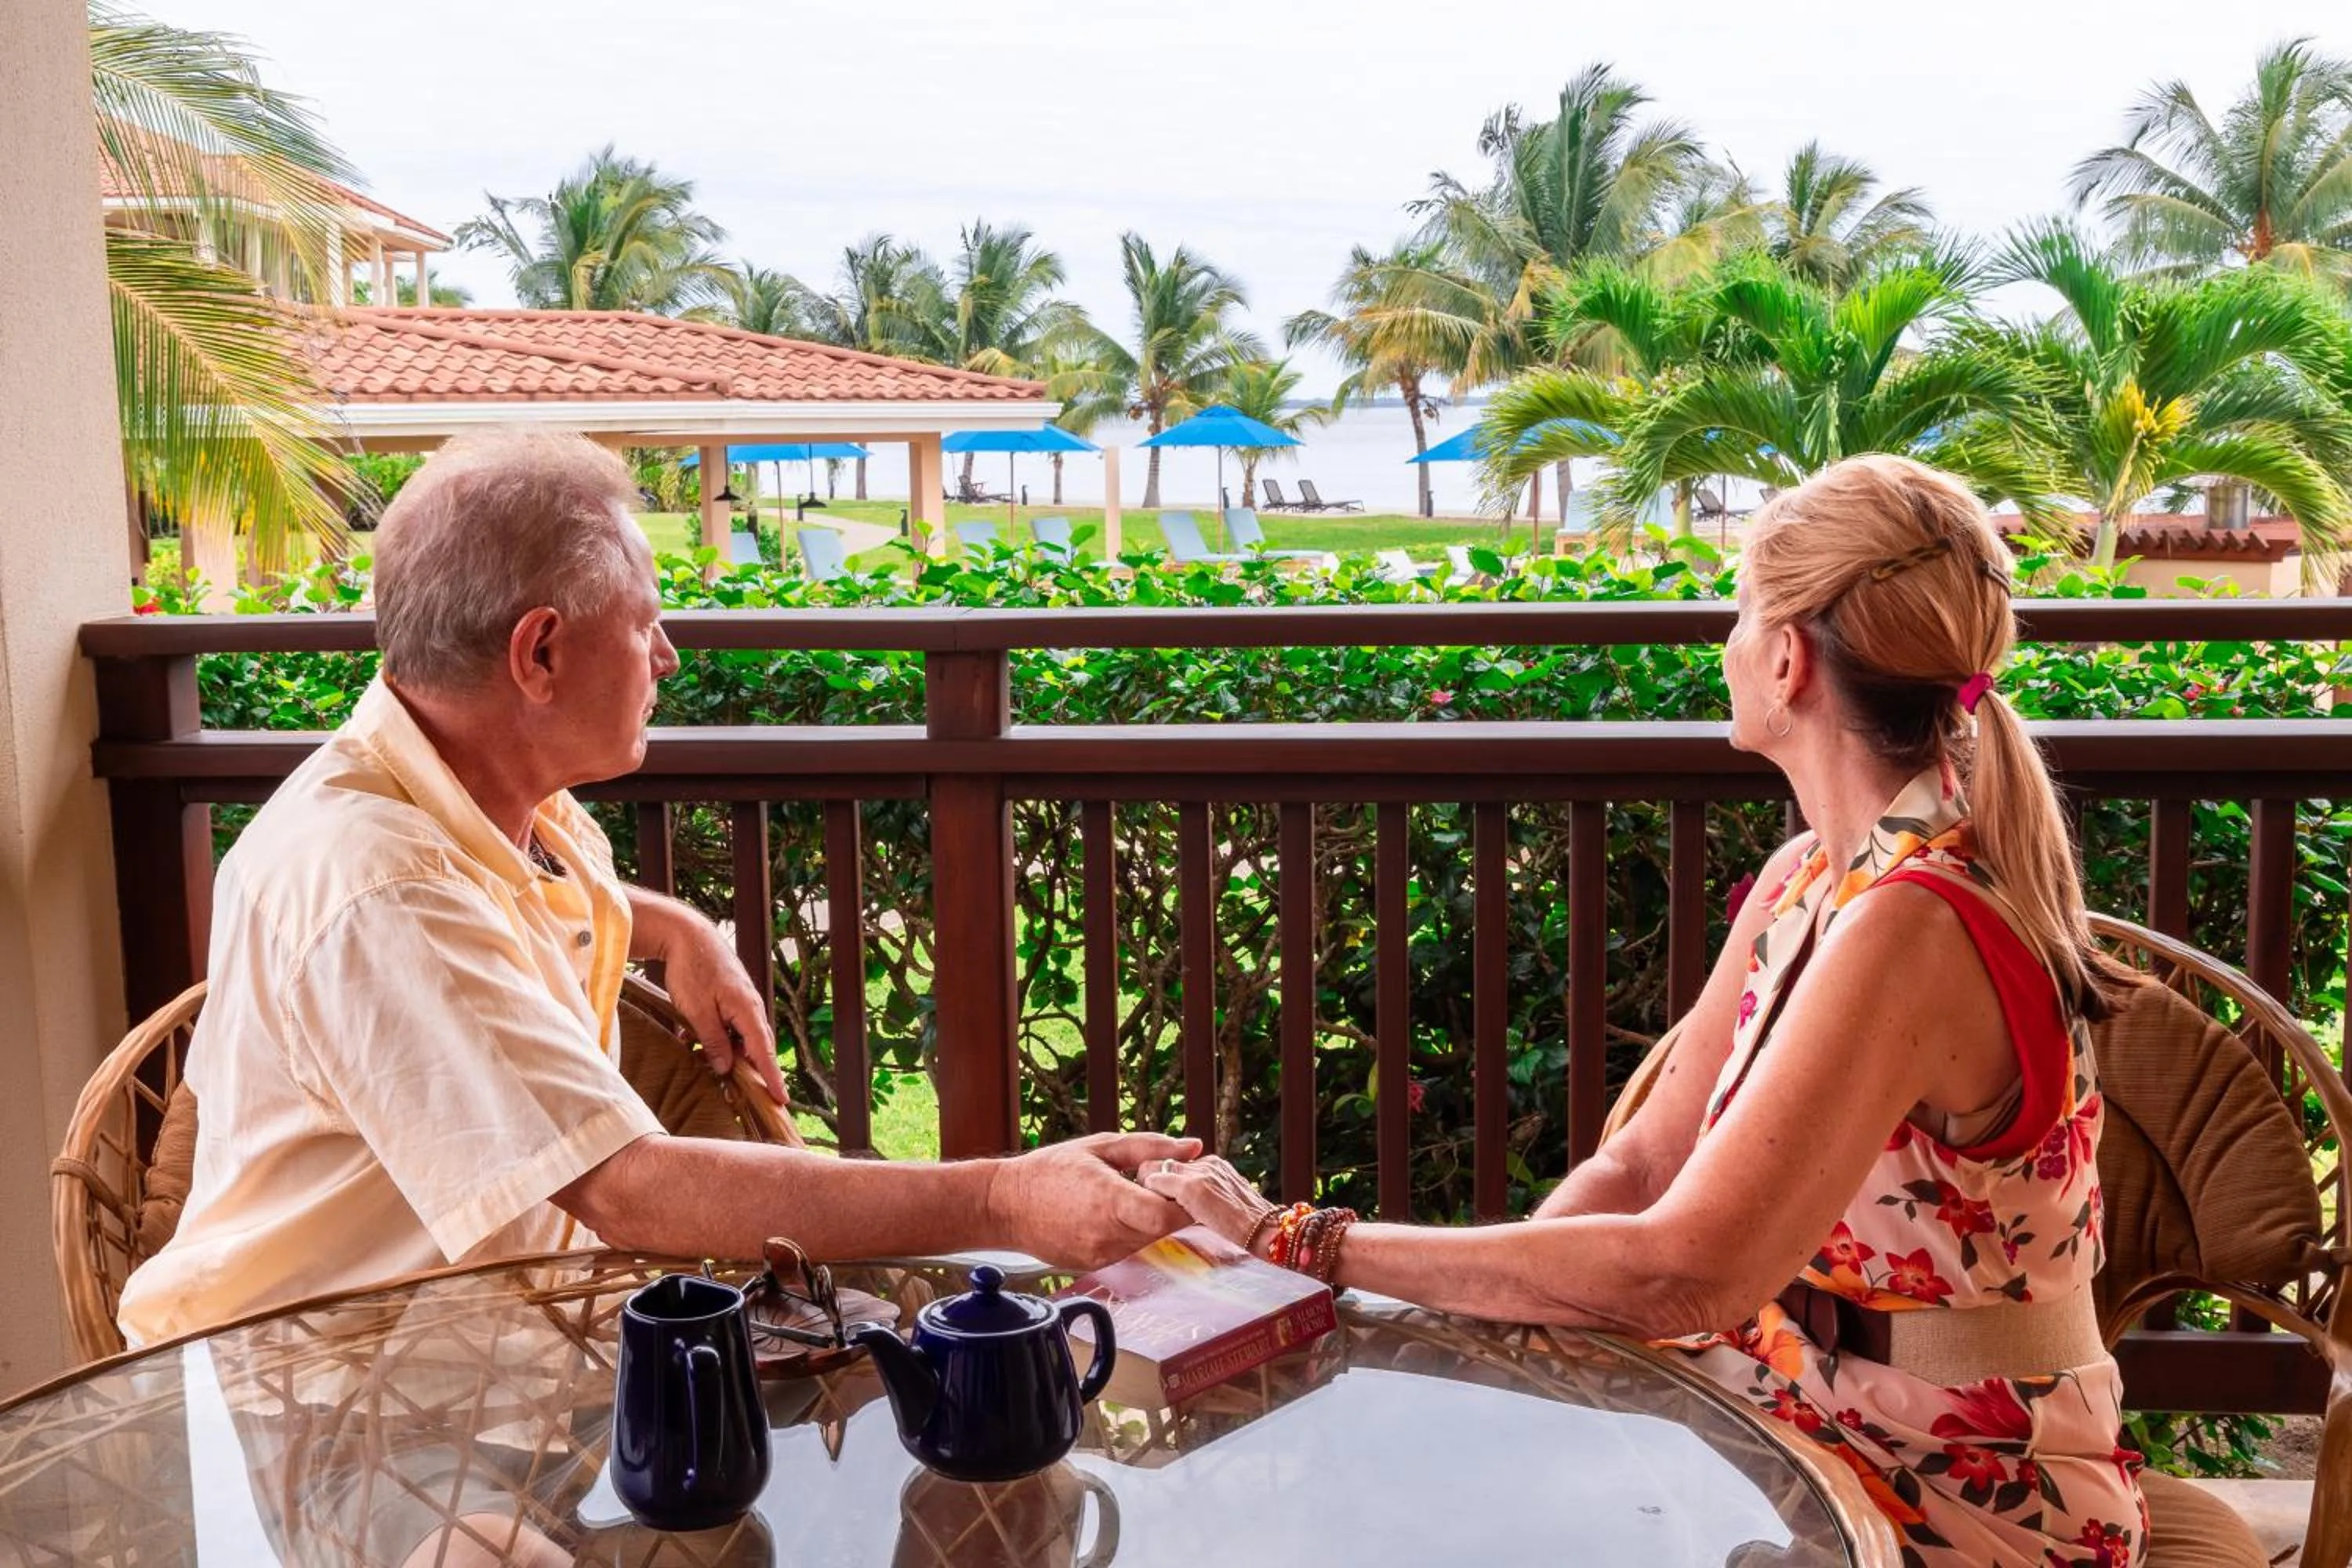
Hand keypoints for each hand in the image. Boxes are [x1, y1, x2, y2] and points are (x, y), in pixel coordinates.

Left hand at [649, 909, 785, 1105]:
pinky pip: (729, 1023)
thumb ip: (713, 1040)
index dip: (772, 1077)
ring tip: (715, 1067)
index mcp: (747, 1010)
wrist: (687, 933)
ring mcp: (741, 999)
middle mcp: (750, 1005)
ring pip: (740, 1035)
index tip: (782, 1098)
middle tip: (761, 1095)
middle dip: (757, 1070)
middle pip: (757, 1045)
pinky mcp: (729, 995)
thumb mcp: (697, 1011)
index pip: (763, 1052)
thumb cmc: (692, 969)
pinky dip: (717, 1036)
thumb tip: (726, 1067)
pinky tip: (693, 1040)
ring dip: (730, 1052)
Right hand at [988, 1132, 1201, 1270]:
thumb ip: (1150, 1147)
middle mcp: (1108, 1235)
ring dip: (1151, 1218)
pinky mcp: (1095, 1266)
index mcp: (1109, 1201)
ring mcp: (1102, 1255)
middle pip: (1164, 1228)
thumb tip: (1193, 1146)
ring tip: (1131, 1193)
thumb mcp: (1100, 1147)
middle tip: (1161, 1181)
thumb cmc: (1049, 1170)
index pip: (1167, 1214)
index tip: (1183, 1181)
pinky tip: (1113, 1212)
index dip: (1184, 1200)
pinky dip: (1131, 1231)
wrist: (1004, 1207)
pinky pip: (1128, 1248)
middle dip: (1171, 1205)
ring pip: (1148, 1239)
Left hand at [1140, 1155, 1277, 1254]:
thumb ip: (1211, 1198)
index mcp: (1216, 1165)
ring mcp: (1199, 1173)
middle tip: (1149, 1201)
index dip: (1166, 1181)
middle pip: (1164, 1161)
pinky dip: (1149, 1193)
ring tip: (1148, 1206)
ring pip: (1156, 1168)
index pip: (1178, 1164)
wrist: (1267, 1230)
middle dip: (1152, 1180)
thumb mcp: (1229, 1204)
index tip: (1161, 1197)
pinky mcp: (1192, 1188)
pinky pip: (1156, 1182)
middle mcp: (1207, 1163)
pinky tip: (1149, 1208)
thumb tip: (1196, 1209)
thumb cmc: (1251, 1226)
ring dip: (1149, 1187)